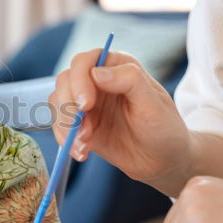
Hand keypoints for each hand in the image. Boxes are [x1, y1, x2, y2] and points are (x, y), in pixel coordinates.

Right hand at [49, 49, 191, 189]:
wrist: (164, 161)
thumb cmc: (164, 128)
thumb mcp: (153, 104)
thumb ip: (130, 81)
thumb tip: (98, 72)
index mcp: (117, 67)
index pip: (84, 61)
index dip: (79, 80)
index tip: (86, 105)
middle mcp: (98, 81)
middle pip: (65, 81)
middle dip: (68, 106)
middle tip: (83, 131)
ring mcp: (87, 103)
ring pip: (58, 102)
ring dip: (65, 125)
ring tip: (84, 145)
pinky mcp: (80, 124)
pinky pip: (60, 125)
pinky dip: (65, 139)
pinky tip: (82, 152)